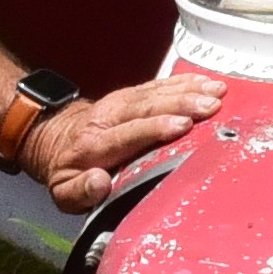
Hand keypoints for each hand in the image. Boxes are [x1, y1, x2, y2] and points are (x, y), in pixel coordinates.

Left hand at [26, 66, 223, 207]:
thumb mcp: (64, 192)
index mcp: (93, 145)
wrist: (55, 140)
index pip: (128, 134)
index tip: (182, 125)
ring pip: (156, 92)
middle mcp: (109, 117)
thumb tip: (100, 183)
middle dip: (181, 104)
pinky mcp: (132, 95)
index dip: (155, 128)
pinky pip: (159, 85)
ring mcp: (121, 102)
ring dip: (188, 90)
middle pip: (148, 107)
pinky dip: (184, 82)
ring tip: (216, 91)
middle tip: (210, 105)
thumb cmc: (67, 171)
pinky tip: (205, 81)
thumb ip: (80, 191)